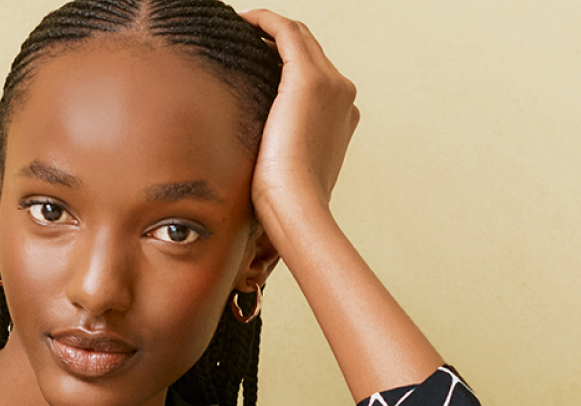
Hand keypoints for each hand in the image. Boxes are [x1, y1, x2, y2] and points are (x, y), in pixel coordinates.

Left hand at [239, 10, 359, 229]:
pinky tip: (242, 23)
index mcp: (341, 115)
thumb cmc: (285, 203)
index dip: (283, 62)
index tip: (253, 60)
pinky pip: (285, 33)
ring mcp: (331, 84)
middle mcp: (342, 93)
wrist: (298, 207)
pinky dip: (264, 22)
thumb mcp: (285, 172)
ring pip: (298, 38)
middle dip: (275, 40)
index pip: (313, 74)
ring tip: (239, 30)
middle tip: (242, 37)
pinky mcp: (308, 79)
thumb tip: (253, 160)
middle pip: (308, 50)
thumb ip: (278, 153)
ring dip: (268, 28)